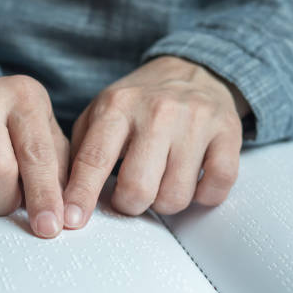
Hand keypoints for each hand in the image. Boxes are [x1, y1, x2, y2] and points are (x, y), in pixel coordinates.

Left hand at [63, 56, 249, 227]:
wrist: (192, 71)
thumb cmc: (139, 103)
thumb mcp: (100, 114)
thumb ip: (80, 152)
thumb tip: (63, 198)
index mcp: (117, 106)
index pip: (94, 159)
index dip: (82, 195)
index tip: (72, 221)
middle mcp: (157, 111)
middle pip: (138, 188)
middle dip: (131, 205)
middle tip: (132, 195)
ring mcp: (196, 121)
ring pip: (176, 196)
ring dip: (165, 201)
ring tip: (162, 181)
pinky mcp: (228, 132)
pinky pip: (216, 188)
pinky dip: (203, 196)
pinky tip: (193, 180)